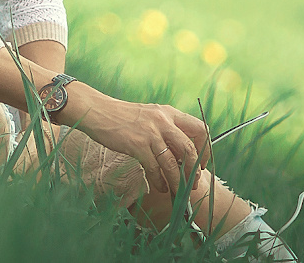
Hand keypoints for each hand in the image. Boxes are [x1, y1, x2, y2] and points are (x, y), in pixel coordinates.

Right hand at [78, 94, 211, 195]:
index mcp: (170, 112)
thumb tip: (181, 154)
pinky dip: (160, 181)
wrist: (98, 111)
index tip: (201, 163)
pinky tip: (161, 187)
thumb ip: (167, 129)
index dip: (205, 149)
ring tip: (178, 192)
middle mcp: (163, 120)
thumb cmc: (123, 116)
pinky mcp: (137, 144)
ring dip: (178, 181)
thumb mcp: (150, 116)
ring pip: (173, 162)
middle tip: (193, 183)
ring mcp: (150, 132)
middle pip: (190, 148)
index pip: (200, 129)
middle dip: (193, 170)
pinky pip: (155, 168)